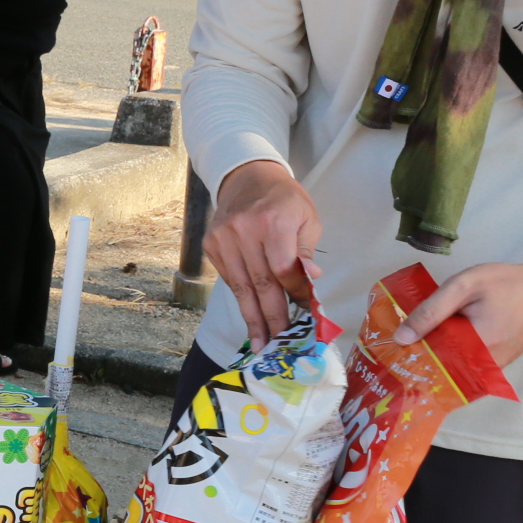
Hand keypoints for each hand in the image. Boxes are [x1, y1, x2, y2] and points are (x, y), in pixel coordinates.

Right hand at [205, 159, 321, 348]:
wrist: (247, 178)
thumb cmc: (284, 200)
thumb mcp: (307, 219)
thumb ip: (306, 252)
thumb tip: (310, 282)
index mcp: (273, 221)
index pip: (283, 269)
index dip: (295, 294)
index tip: (307, 313)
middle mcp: (244, 230)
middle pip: (260, 283)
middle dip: (271, 317)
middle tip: (279, 344)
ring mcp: (223, 238)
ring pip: (241, 287)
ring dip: (253, 317)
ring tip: (261, 343)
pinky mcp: (211, 246)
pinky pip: (229, 279)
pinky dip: (242, 298)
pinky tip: (251, 316)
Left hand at [394, 261, 522, 367]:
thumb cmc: (506, 283)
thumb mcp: (463, 287)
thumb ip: (431, 312)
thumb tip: (402, 338)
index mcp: (479, 348)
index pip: (434, 363)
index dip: (410, 358)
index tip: (390, 354)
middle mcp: (488, 365)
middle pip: (443, 369)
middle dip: (421, 359)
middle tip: (398, 348)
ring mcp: (495, 367)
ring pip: (456, 368)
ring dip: (437, 358)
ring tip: (416, 344)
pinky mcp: (499, 362)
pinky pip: (469, 365)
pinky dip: (453, 356)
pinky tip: (439, 343)